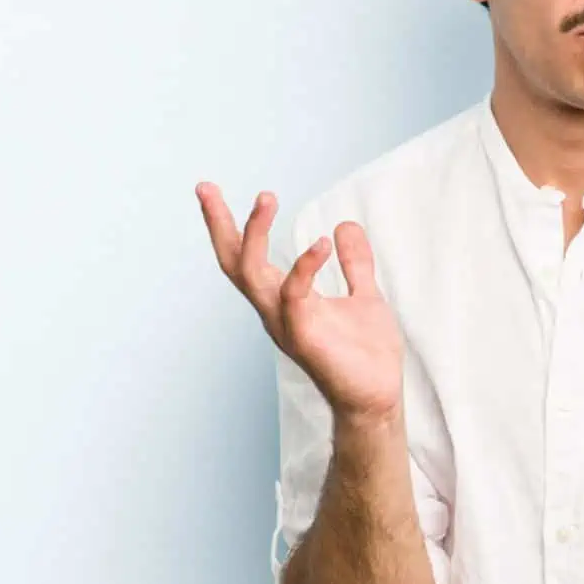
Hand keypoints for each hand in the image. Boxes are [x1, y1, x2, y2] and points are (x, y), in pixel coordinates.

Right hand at [197, 183, 403, 425]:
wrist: (378, 397)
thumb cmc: (367, 354)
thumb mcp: (365, 295)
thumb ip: (354, 263)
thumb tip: (344, 226)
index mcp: (284, 299)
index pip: (246, 257)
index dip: (230, 225)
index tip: (209, 190)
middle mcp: (275, 310)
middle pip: (233, 262)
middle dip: (218, 225)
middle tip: (205, 187)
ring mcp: (285, 323)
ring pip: (252, 274)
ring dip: (255, 234)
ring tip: (266, 197)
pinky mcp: (303, 337)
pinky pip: (293, 295)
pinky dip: (303, 266)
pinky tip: (321, 243)